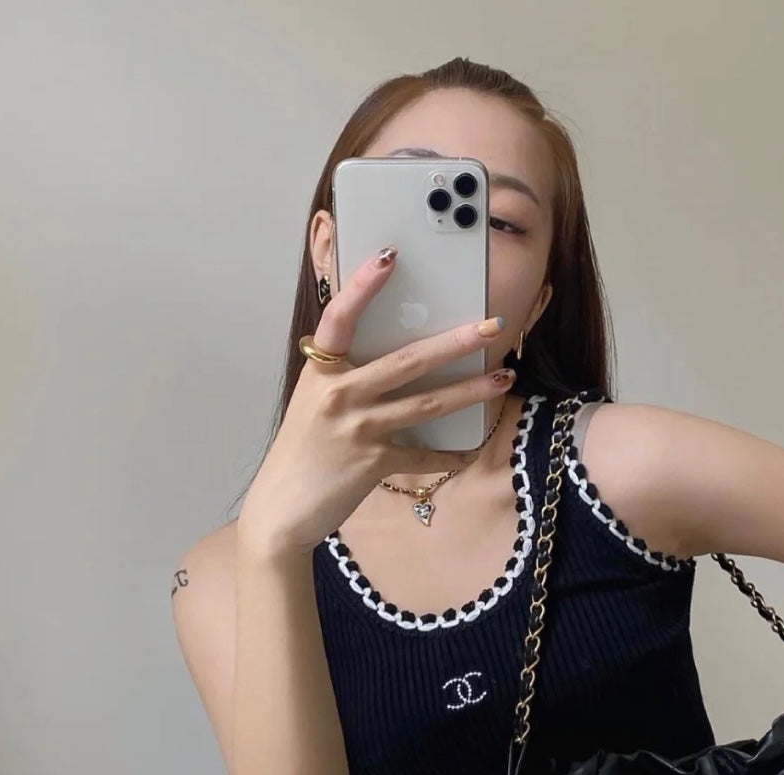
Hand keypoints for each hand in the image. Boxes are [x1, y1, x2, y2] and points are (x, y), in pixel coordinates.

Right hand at [238, 246, 514, 556]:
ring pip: (427, 404)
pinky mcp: (373, 463)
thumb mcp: (315, 404)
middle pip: (407, 361)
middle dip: (455, 342)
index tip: (389, 256)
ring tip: (502, 378)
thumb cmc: (302, 453)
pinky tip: (469, 450)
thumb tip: (397, 360)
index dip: (362, 285)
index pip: (341, 317)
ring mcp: (358, 429)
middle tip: (492, 326)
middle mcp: (339, 394)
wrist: (281, 510)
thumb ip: (346, 378)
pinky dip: (448, 455)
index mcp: (321, 371)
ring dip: (470, 391)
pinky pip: (423, 456)